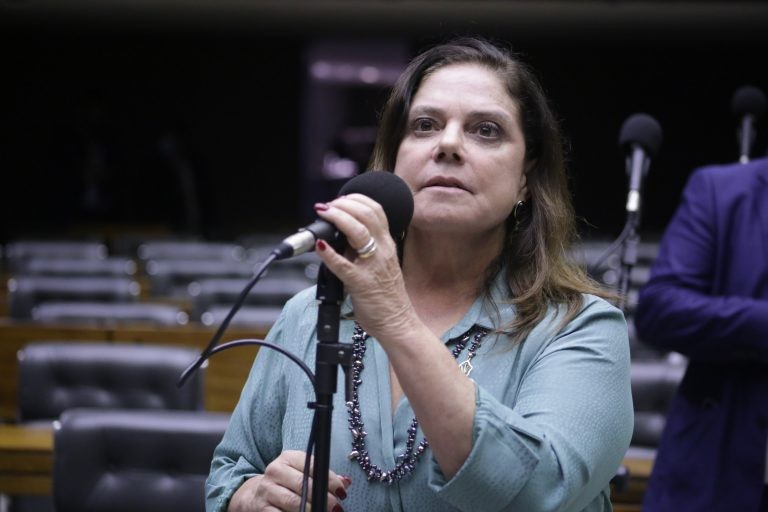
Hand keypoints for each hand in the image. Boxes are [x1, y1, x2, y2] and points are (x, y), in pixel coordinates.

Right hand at [228, 450, 350, 511]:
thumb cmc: (286, 483)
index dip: (330, 479)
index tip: (342, 491)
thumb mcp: (302, 473)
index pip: (313, 465)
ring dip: (311, 509)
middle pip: (304, 484)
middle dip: (323, 497)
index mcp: (288, 458)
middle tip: (335, 507)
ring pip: (293, 502)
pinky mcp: (262, 508)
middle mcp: (275, 471)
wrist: (255, 495)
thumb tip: (346, 481)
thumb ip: (323, 476)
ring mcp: (267, 490)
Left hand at [314, 194, 418, 339]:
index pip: (376, 210)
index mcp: (387, 244)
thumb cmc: (387, 296)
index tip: (341, 199)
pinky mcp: (361, 284)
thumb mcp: (381, 264)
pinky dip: (328, 253)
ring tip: (323, 214)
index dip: (356, 199)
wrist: (398, 322)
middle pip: (367, 215)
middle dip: (344, 204)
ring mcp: (373, 266)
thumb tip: (339, 237)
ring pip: (358, 232)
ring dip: (338, 218)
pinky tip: (319, 245)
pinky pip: (343, 265)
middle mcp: (383, 251)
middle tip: (327, 206)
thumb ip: (364, 249)